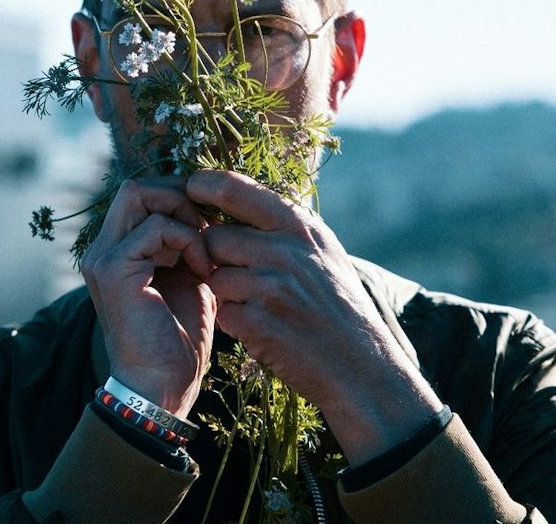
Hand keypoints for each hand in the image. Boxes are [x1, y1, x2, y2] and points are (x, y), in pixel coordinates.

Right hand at [80, 176, 217, 416]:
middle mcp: (102, 250)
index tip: (209, 222)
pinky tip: (202, 271)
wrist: (162, 388)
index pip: (139, 195)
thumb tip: (205, 211)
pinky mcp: (114, 270)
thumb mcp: (187, 279)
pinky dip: (187, 240)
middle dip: (178, 197)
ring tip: (205, 252)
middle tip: (208, 227)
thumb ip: (185, 244)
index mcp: (116, 251)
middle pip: (136, 188)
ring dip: (184, 216)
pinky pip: (155, 228)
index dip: (176, 197)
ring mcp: (103, 258)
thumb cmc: (178, 341)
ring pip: (140, 196)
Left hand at [188, 168, 441, 463]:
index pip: (233, 188)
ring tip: (258, 306)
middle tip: (239, 277)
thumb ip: (285, 227)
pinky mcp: (257, 322)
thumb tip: (235, 197)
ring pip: (213, 276)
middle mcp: (285, 250)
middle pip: (213, 237)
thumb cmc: (340, 308)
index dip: (203, 186)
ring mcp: (270, 286)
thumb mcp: (324, 253)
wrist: (363, 368)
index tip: (191, 189)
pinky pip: (221, 311)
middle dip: (215, 257)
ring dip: (225, 293)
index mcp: (300, 227)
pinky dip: (233, 322)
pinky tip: (261, 329)